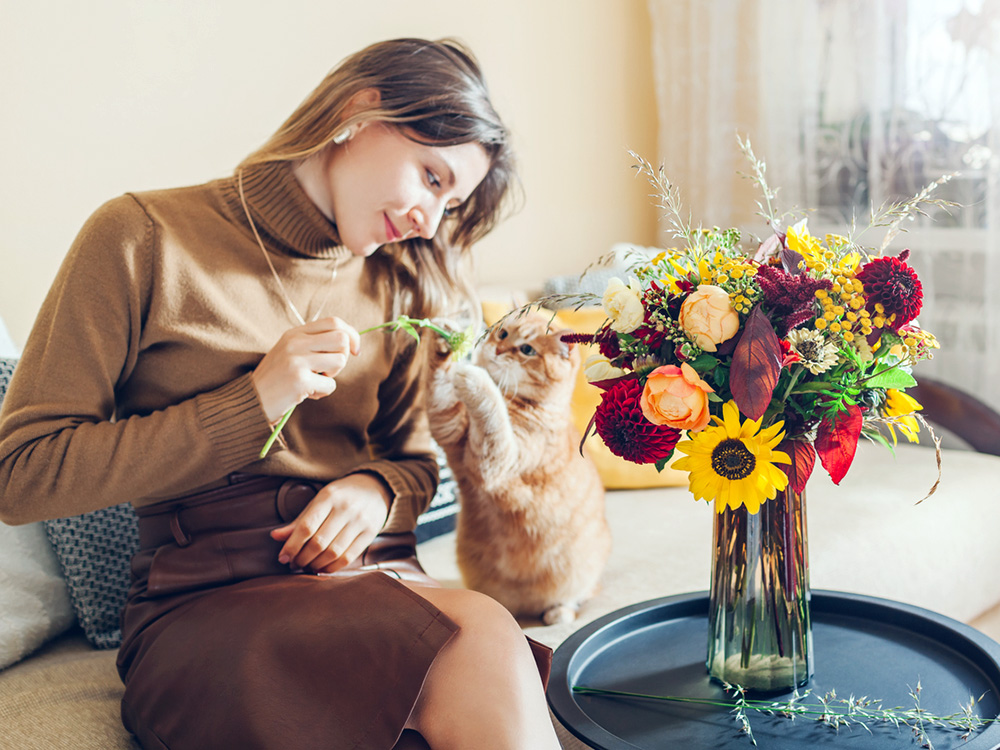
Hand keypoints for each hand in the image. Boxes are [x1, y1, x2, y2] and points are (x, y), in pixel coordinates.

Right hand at [251, 317, 360, 423]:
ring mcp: (296, 361)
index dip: (351, 335)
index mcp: (295, 333)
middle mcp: (295, 343)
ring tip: (315, 381)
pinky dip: (323, 392)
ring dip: (333, 376)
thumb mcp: (290, 351)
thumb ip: (314, 343)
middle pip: (341, 339)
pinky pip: (330, 385)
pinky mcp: (299, 381)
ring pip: (339, 361)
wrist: (252, 399)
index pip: (334, 322)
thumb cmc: (277, 377)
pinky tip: (307, 393)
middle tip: (329, 369)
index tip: (354, 350)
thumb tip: (349, 342)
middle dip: (344, 356)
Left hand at [270, 473, 391, 572]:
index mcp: (329, 497)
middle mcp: (346, 508)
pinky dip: (332, 567)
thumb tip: (275, 536)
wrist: (374, 489)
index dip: (292, 546)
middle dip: (302, 558)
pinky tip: (323, 568)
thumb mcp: (318, 502)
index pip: (307, 526)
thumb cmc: (340, 497)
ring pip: (333, 552)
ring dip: (316, 565)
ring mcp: (360, 521)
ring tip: (307, 566)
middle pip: (319, 542)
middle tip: (294, 564)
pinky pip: (348, 557)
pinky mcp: (371, 533)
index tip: (283, 557)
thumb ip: (298, 521)